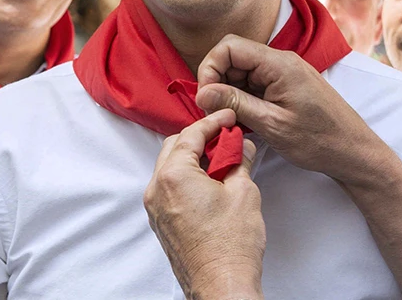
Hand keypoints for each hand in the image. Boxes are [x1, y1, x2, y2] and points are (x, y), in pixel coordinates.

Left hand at [144, 109, 264, 299]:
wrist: (222, 284)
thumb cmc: (230, 246)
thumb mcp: (244, 191)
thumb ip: (240, 161)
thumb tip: (242, 147)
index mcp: (174, 176)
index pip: (191, 134)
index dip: (213, 122)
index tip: (228, 118)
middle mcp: (157, 190)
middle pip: (174, 147)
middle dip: (200, 138)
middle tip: (227, 137)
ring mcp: (157, 208)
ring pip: (171, 167)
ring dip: (194, 158)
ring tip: (224, 159)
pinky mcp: (163, 222)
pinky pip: (171, 187)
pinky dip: (189, 176)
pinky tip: (213, 181)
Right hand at [195, 35, 388, 185]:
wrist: (352, 151)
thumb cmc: (318, 140)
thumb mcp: (271, 124)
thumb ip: (235, 104)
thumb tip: (202, 93)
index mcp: (280, 64)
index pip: (230, 47)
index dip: (210, 69)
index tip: (206, 99)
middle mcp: (282, 62)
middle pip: (235, 57)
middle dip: (217, 82)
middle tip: (215, 113)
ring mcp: (285, 73)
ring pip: (243, 71)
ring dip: (230, 92)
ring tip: (231, 120)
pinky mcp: (287, 86)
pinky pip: (256, 83)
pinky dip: (244, 98)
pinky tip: (244, 120)